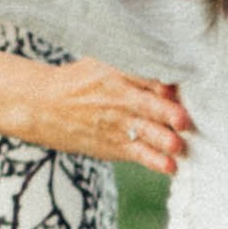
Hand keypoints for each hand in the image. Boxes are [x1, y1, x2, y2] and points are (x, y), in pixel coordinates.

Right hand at [8, 58, 194, 177]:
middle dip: (166, 114)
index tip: (181, 90)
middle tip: (183, 120)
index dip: (165, 85)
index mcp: (117, 74)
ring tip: (177, 146)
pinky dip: (155, 161)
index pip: (146, 77)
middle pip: (147, 106)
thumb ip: (134, 66)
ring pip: (145, 133)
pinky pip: (138, 154)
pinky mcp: (114, 146)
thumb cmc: (81, 81)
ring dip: (162, 141)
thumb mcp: (102, 62)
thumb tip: (170, 75)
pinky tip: (171, 166)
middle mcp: (119, 99)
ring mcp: (117, 124)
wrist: (44, 107)